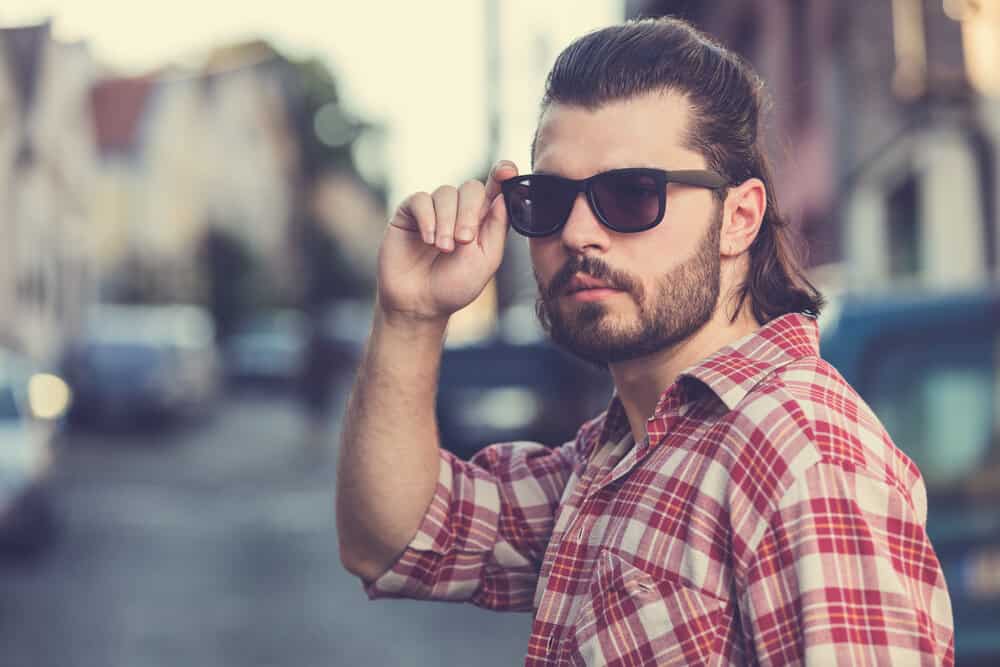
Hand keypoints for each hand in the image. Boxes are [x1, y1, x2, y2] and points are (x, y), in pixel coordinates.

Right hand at [377, 160, 518, 323]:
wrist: (419, 304)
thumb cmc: (454, 286)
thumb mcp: (486, 261)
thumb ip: (496, 228)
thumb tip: (502, 196)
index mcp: (481, 220)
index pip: (494, 188)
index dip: (502, 174)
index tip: (506, 171)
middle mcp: (458, 211)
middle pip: (470, 188)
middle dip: (468, 212)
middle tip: (463, 240)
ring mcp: (433, 211)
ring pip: (445, 193)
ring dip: (446, 221)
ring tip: (443, 248)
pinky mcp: (408, 214)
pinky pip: (420, 200)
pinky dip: (427, 218)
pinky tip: (428, 239)